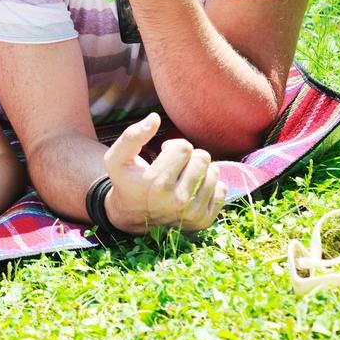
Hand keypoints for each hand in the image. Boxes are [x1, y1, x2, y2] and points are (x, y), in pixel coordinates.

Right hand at [102, 113, 224, 233]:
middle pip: (203, 158)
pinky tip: (192, 190)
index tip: (163, 155)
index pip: (184, 147)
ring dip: (199, 170)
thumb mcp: (117, 158)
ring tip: (183, 177)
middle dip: (189, 156)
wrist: (132, 216)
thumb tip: (155, 118)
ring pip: (214, 172)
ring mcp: (192, 213)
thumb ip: (132, 136)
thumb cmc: (127, 181)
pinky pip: (222, 190)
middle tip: (175, 166)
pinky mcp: (204, 221)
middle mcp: (176, 201)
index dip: (173, 146)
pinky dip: (209, 186)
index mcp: (155, 183)